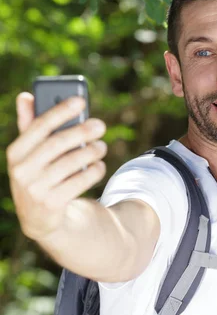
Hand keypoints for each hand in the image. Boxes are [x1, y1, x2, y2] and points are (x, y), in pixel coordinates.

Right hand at [6, 92, 107, 240]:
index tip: (80, 101)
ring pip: (70, 163)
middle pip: (57, 144)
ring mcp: (35, 189)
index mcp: (15, 153)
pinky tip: (99, 165)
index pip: (39, 126)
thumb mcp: (30, 155)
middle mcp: (21, 171)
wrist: (39, 218)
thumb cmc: (38, 175)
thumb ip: (30, 126)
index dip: (60, 111)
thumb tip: (26, 96)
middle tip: (100, 125)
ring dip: (91, 152)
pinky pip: (78, 182)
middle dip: (81, 131)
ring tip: (102, 146)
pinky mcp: (52, 204)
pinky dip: (92, 172)